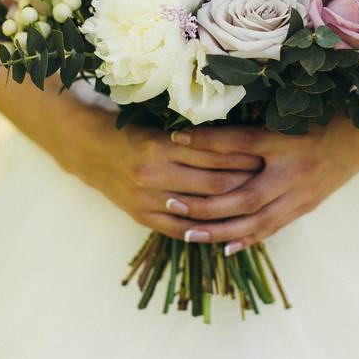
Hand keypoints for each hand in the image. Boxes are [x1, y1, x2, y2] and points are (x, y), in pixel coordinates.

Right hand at [65, 120, 264, 238]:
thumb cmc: (133, 134)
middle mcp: (154, 174)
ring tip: (253, 201)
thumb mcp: (161, 128)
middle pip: (215, 184)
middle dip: (245, 182)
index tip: (264, 155)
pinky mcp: (143, 217)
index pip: (215, 156)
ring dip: (230, 208)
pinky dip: (206, 229)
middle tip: (266, 178)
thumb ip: (195, 139)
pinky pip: (182, 230)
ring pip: (202, 210)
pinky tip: (227, 225)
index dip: (243, 157)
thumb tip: (242, 140)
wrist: (91, 152)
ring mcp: (148, 199)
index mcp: (161, 147)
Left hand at [169, 117, 358, 253]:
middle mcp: (292, 169)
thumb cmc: (319, 117)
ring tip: (188, 234)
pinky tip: (224, 247)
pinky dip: (248, 239)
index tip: (174, 138)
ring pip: (256, 219)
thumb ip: (254, 120)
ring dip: (220, 230)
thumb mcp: (289, 111)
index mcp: (285, 139)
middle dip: (206, 202)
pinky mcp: (305, 207)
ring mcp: (300, 193)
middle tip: (172, 202)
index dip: (206, 140)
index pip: (239, 141)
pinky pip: (273, 228)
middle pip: (243, 194)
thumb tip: (211, 119)